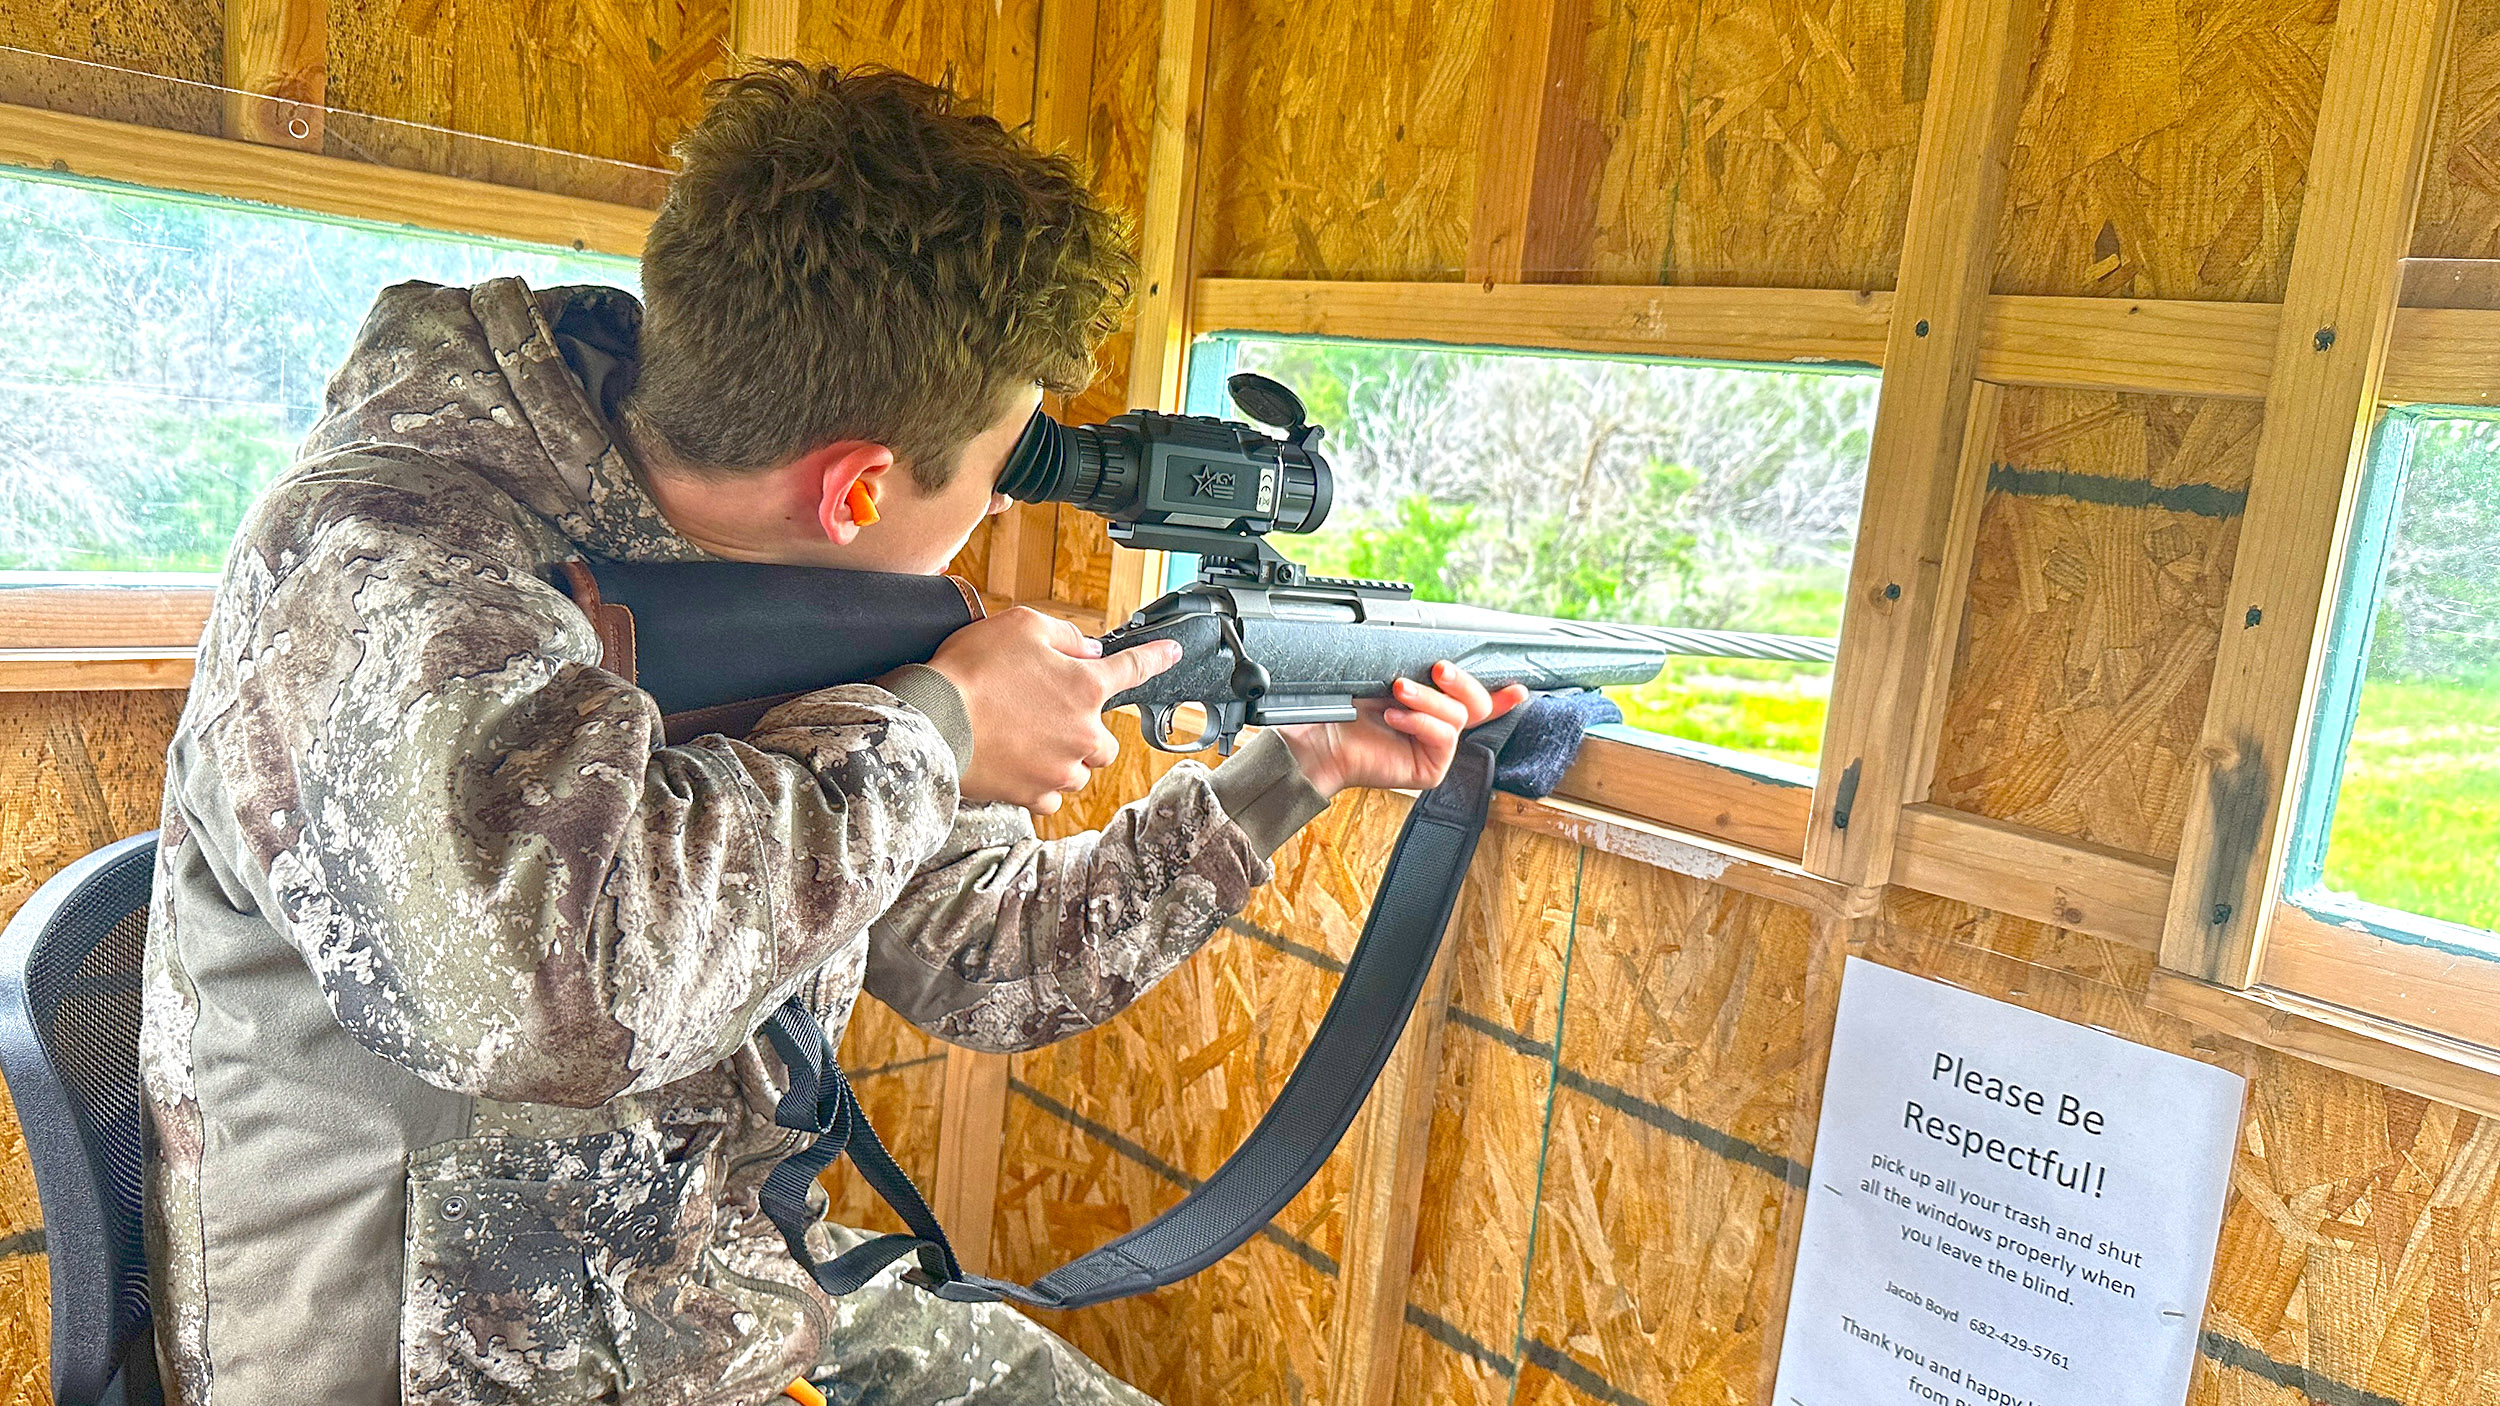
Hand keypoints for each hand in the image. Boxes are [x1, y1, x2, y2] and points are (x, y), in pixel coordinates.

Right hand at [928, 608, 1183, 814]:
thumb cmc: (972, 669)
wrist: (933, 722)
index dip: (1157, 657)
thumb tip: (1089, 650)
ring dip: (1060, 757)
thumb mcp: (1021, 626)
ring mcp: (1061, 769)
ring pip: (1077, 770)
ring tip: (1019, 738)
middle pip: (1104, 740)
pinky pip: (1048, 794)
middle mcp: (1084, 733)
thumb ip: (1065, 636)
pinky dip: (1036, 781)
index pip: (1134, 668)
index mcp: (1086, 687)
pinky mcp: (1033, 795)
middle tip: (1045, 715)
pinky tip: (1011, 763)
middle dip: (1084, 730)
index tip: (1172, 653)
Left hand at [1275, 662, 1529, 798]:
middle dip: (1463, 681)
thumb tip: (1442, 652)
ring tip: (1398, 690)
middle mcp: (1437, 725)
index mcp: (1432, 702)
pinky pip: (1445, 738)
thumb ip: (1416, 665)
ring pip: (1459, 716)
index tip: (1518, 687)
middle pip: (1478, 702)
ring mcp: (1435, 748)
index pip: (1474, 698)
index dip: (1503, 695)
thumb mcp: (1384, 674)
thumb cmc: (1342, 704)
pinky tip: (1394, 716)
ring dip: (1429, 698)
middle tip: (1439, 668)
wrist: (1316, 738)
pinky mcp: (1429, 769)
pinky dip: (1421, 721)